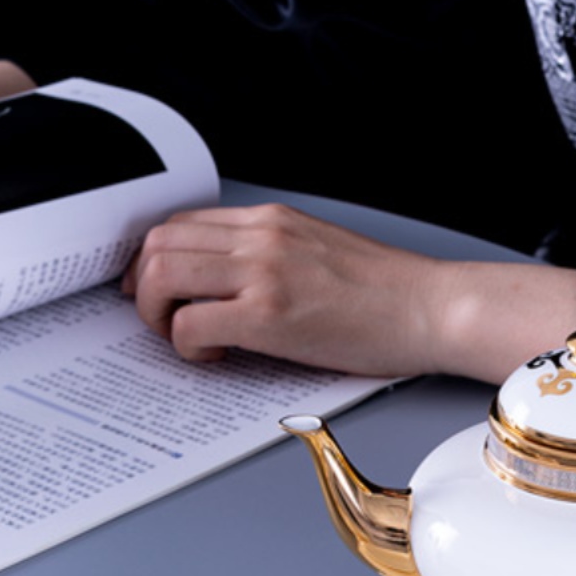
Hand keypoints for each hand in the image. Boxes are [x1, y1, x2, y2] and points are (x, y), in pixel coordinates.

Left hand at [123, 202, 575, 383]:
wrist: (432, 309)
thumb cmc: (383, 294)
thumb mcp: (315, 251)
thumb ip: (265, 255)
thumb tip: (218, 280)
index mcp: (270, 219)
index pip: (180, 223)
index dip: (152, 259)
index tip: (154, 289)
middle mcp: (261, 236)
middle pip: (158, 244)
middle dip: (143, 288)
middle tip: (162, 319)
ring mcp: (263, 272)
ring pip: (162, 277)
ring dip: (158, 315)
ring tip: (187, 337)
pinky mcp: (269, 315)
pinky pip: (190, 326)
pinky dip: (188, 347)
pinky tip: (219, 356)